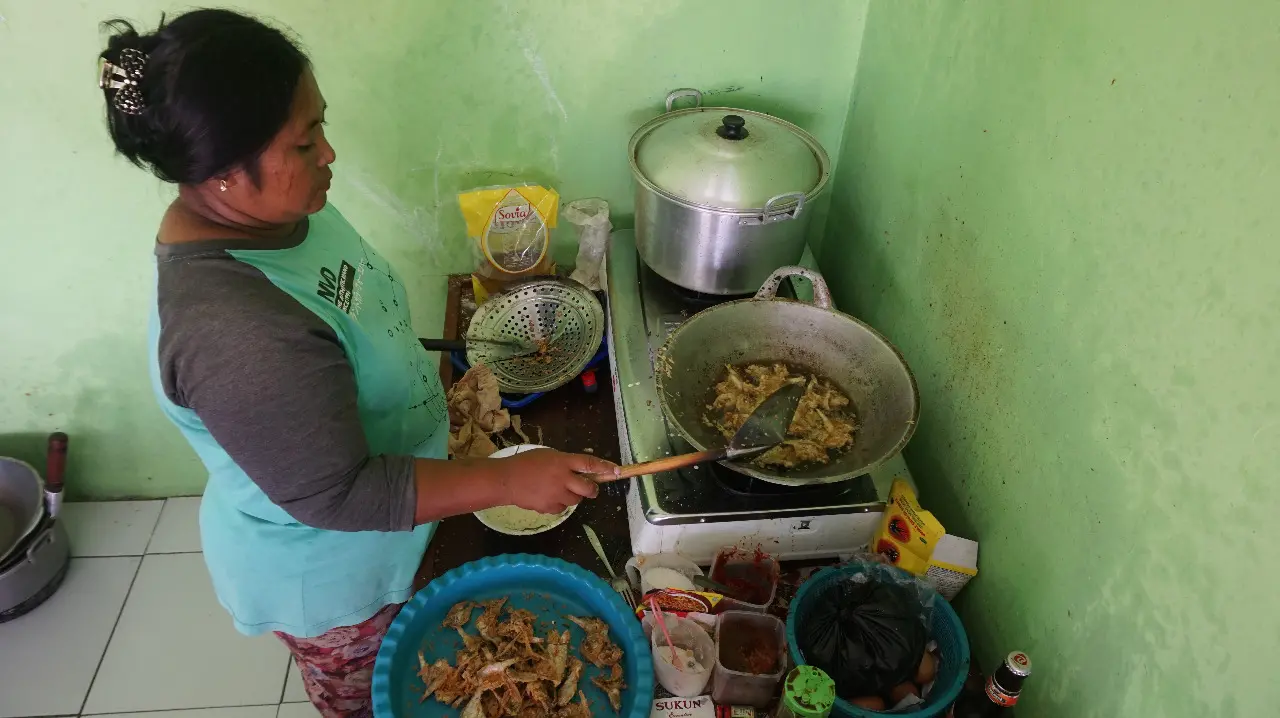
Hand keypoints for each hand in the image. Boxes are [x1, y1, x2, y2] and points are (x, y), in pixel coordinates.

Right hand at [495, 449, 618, 513]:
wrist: (506, 480)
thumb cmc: (526, 463)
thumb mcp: (548, 456)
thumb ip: (565, 463)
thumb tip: (583, 472)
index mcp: (562, 461)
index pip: (589, 464)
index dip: (605, 468)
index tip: (617, 471)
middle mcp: (562, 478)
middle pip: (588, 488)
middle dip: (592, 489)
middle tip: (590, 488)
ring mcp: (556, 494)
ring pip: (576, 500)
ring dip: (573, 496)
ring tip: (559, 489)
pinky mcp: (549, 507)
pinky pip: (562, 508)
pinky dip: (559, 504)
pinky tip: (548, 497)